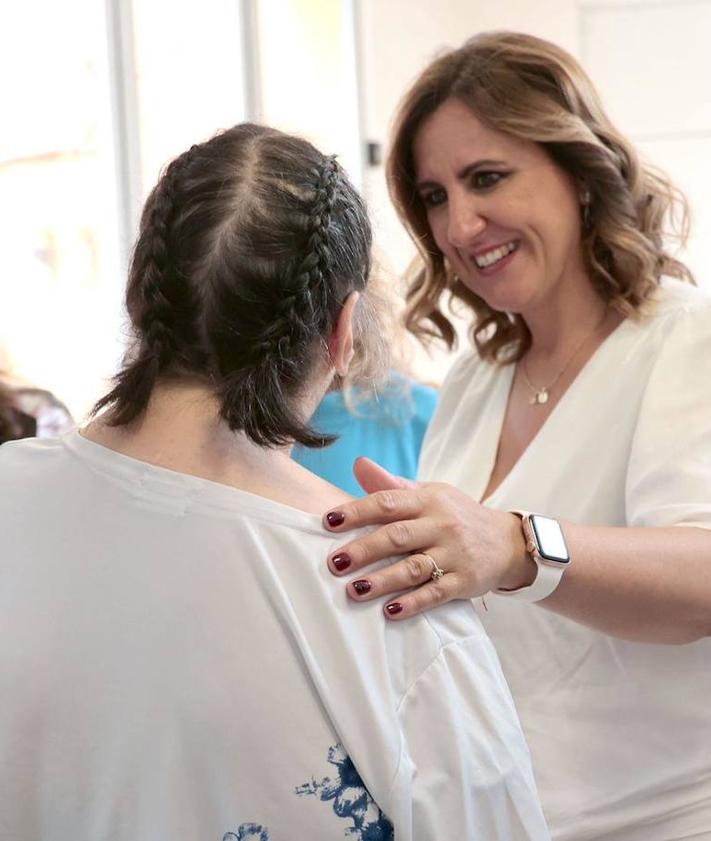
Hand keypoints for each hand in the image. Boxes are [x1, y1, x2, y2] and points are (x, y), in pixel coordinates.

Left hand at [323, 458, 533, 618]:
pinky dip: (413, 603)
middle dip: (363, 550)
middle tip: (333, 563)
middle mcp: (441, 524)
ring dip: (382, 580)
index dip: (356, 511)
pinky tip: (390, 611)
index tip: (328, 521)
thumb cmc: (456, 516)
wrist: (508, 542)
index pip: (387, 502)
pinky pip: (436, 593)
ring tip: (354, 590)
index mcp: (428, 500)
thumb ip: (392, 485)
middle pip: (396, 536)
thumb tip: (357, 463)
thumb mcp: (430, 494)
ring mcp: (455, 554)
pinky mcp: (465, 581)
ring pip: (414, 568)